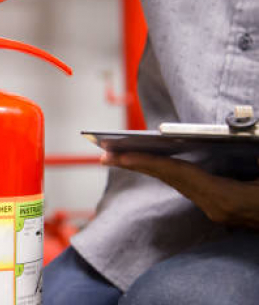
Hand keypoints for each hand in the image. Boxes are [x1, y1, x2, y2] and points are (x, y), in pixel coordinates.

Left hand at [103, 151, 258, 228]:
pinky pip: (186, 184)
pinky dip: (166, 170)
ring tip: (117, 153)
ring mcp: (216, 208)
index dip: (145, 162)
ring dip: (147, 166)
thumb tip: (245, 137)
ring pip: (175, 182)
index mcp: (223, 198)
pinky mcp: (220, 206)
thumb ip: (256, 149)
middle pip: (168, 178)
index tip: (116, 155)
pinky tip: (151, 160)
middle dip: (135, 163)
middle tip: (102, 152)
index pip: (176, 175)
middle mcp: (214, 206)